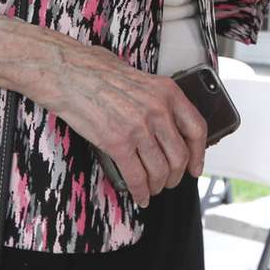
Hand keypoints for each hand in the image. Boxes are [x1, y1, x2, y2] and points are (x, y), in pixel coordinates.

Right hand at [53, 45, 207, 206]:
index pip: (196, 129)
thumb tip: (168, 127)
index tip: (195, 167)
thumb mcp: (142, 80)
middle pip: (180, 156)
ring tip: (152, 189)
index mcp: (168, 92)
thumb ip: (159, 101)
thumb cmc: (100, 73)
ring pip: (160, 170)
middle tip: (169, 181)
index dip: (199, 154)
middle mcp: (158, 110)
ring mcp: (139, 127)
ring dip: (158, 186)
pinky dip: (140, 192)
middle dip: (176, 176)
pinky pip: (136, 176)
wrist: (70, 74)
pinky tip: (140, 196)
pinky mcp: (118, 142)